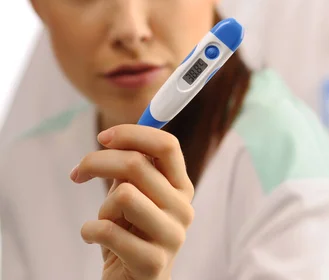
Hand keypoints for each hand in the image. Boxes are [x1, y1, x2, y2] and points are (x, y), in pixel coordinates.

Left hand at [70, 125, 194, 279]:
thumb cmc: (130, 234)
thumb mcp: (133, 195)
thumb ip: (131, 168)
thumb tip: (113, 136)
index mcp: (181, 186)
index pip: (166, 145)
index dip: (133, 133)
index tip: (103, 137)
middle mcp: (183, 208)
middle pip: (137, 164)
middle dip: (97, 162)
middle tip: (78, 173)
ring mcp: (172, 236)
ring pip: (124, 194)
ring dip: (102, 207)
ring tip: (103, 220)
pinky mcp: (153, 263)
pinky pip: (108, 231)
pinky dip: (90, 231)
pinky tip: (94, 238)